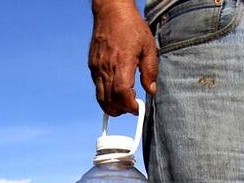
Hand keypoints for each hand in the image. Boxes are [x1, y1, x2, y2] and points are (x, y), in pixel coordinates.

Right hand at [89, 0, 156, 115]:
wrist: (111, 11)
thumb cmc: (131, 27)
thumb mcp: (148, 47)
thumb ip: (150, 71)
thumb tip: (151, 90)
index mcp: (121, 63)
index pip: (122, 94)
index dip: (130, 106)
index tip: (138, 108)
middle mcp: (106, 68)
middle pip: (110, 101)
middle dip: (122, 109)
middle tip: (132, 107)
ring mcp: (97, 68)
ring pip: (100, 97)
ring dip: (112, 106)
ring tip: (123, 103)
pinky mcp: (92, 66)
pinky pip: (97, 87)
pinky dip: (105, 95)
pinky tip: (115, 91)